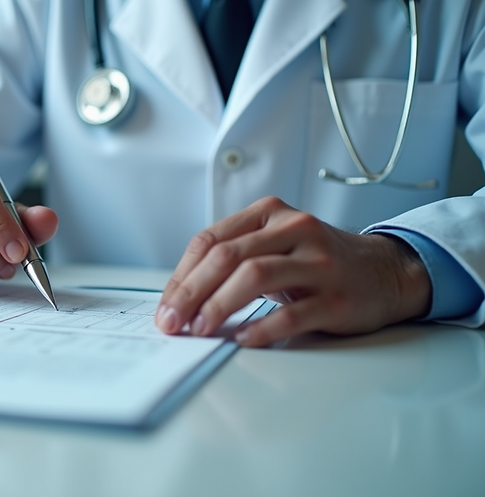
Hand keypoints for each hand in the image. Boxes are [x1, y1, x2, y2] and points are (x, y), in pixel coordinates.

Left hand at [155, 196, 430, 346]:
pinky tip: (243, 339)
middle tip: (172, 322)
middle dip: (191, 293)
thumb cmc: (317, 261)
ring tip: (201, 329)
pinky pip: (292, 314)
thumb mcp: (274, 244)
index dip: (181, 276)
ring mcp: (318, 262)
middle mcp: (294, 229)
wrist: (387, 272)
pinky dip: (261, 328)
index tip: (165, 306)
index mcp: (270, 213)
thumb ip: (233, 257)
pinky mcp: (336, 297)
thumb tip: (180, 297)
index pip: (210, 241)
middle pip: (227, 257)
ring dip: (219, 306)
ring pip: (254, 276)